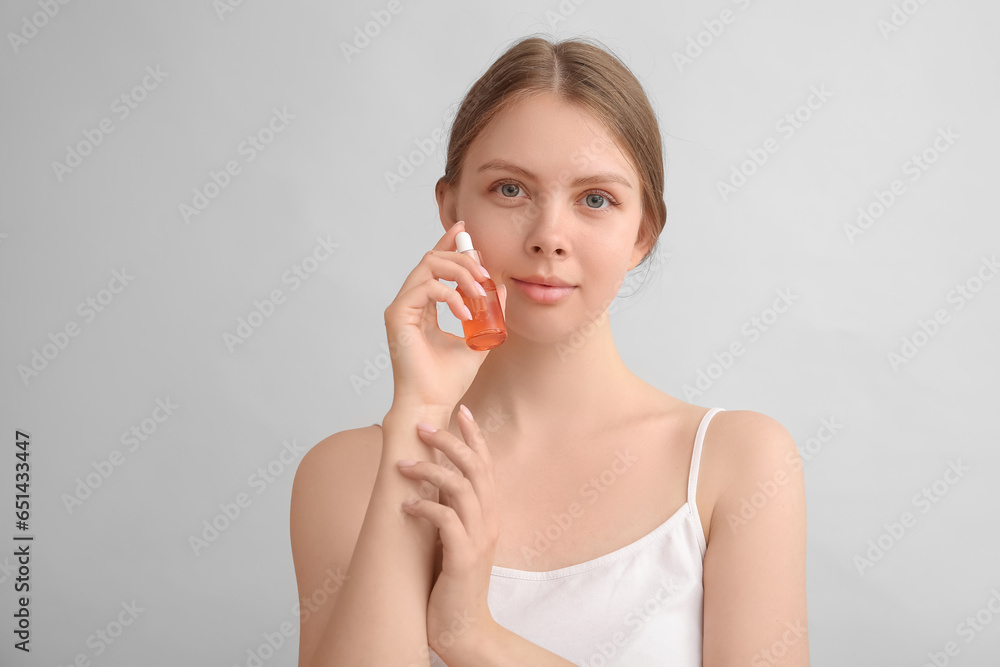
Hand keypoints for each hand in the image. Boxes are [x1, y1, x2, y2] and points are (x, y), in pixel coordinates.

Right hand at [383, 220, 506, 411]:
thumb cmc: (450, 379)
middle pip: (432, 258)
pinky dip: (450, 295)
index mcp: (424, 306)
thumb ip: (490, 313)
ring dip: (460, 273)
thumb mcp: (481, 338)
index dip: (448, 244)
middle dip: (463, 259)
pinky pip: (426, 287)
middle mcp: (410, 303)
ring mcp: (401, 307)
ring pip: (428, 265)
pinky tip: (466, 312)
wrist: (433, 402)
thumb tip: (500, 287)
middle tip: (485, 273)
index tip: (464, 230)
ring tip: (480, 292)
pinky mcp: (397, 315)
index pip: (435, 265)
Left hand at [396, 404, 499, 656]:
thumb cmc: (452, 582)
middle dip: (449, 441)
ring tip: (402, 465)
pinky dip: (425, 507)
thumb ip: (452, 510)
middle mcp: (489, 521)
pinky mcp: (462, 559)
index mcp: (488, 513)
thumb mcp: (456, 537)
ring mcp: (477, 539)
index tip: (461, 410)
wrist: (464, 628)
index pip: (486, 464)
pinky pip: (446, 521)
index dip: (475, 435)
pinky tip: (406, 505)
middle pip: (475, 467)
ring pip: (461, 488)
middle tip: (422, 427)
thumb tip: (430, 481)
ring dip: (430, 471)